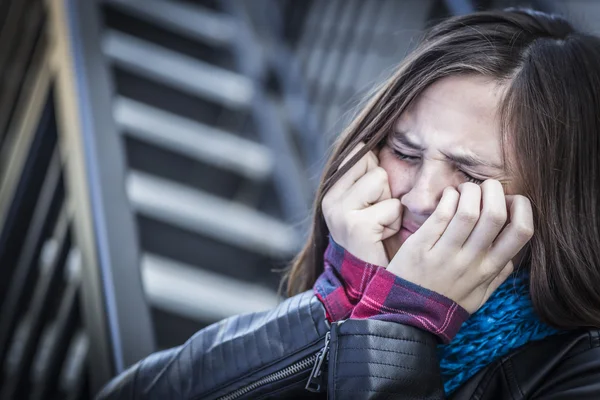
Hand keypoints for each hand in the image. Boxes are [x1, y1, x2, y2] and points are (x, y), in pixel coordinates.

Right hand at [322, 143, 401, 266]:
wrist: (369, 280)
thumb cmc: (375, 238)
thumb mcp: (368, 202)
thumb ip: (367, 174)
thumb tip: (376, 138)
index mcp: (330, 189)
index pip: (360, 154)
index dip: (377, 174)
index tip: (373, 201)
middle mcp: (329, 198)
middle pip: (374, 165)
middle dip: (385, 190)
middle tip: (378, 218)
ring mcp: (339, 211)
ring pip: (382, 180)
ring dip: (391, 206)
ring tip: (381, 227)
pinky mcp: (356, 225)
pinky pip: (391, 206)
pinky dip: (394, 223)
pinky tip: (382, 238)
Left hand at [387, 180, 533, 313]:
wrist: (406, 315)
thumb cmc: (444, 303)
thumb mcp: (479, 296)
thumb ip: (498, 276)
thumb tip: (513, 255)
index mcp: (489, 270)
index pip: (521, 232)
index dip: (522, 207)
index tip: (510, 201)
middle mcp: (471, 261)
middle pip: (495, 214)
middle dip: (494, 190)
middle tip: (486, 187)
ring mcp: (446, 254)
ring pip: (468, 210)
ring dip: (469, 191)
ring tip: (464, 190)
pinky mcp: (421, 246)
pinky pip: (440, 214)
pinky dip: (448, 197)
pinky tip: (448, 196)